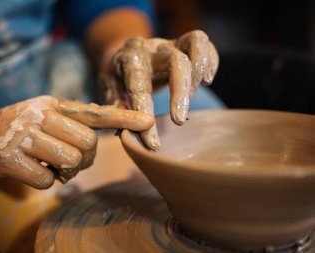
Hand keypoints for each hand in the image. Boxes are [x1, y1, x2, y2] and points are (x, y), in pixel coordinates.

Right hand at [0, 96, 153, 188]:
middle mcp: (40, 115)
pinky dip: (42, 181)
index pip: (94, 112)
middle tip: (67, 161)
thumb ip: (69, 122)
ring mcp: (24, 135)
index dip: (123, 118)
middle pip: (88, 144)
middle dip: (84, 159)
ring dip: (63, 172)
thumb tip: (103, 132)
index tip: (148, 122)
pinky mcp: (9, 157)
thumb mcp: (41, 116)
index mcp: (52, 105)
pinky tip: (27, 171)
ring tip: (46, 165)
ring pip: (70, 162)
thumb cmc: (12, 129)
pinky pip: (46, 179)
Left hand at [101, 30, 218, 149]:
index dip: (146, 118)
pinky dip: (211, 62)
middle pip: (176, 61)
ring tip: (192, 96)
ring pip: (196, 42)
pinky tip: (207, 81)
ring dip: (199, 72)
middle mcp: (152, 48)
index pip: (139, 90)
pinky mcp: (185, 43)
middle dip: (181, 93)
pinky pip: (206, 44)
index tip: (153, 143)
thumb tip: (125, 126)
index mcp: (129, 60)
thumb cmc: (117, 75)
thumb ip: (115, 103)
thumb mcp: (108, 88)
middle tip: (179, 121)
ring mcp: (170, 43)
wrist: (125, 51)